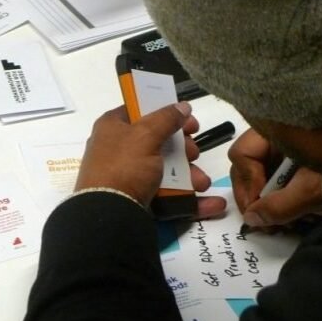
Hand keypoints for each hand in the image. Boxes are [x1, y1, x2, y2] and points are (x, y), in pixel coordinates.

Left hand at [75, 103, 226, 218]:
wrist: (109, 214)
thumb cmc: (124, 166)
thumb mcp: (145, 136)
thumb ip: (166, 119)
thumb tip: (182, 106)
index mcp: (113, 127)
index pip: (141, 111)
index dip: (166, 112)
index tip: (189, 120)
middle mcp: (118, 148)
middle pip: (158, 141)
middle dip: (183, 148)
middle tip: (192, 153)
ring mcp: (128, 175)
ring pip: (166, 169)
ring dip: (190, 175)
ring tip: (201, 183)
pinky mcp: (138, 197)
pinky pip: (168, 194)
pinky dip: (189, 198)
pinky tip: (213, 203)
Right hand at [228, 129, 321, 228]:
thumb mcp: (313, 189)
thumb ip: (279, 207)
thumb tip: (251, 220)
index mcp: (275, 129)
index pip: (242, 155)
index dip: (247, 184)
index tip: (259, 209)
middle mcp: (280, 131)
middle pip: (250, 163)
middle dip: (257, 196)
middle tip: (268, 222)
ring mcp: (293, 142)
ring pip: (267, 171)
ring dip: (274, 199)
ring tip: (290, 221)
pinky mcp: (307, 154)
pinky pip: (285, 173)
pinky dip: (290, 193)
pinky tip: (305, 210)